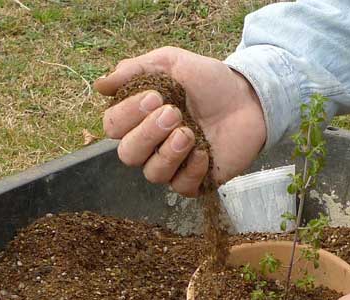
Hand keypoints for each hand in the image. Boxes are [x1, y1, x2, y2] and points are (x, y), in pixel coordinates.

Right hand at [94, 47, 265, 196]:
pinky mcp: (196, 180)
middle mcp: (151, 145)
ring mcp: (173, 165)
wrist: (249, 98)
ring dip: (168, 152)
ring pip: (152, 174)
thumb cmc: (209, 82)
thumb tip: (100, 85)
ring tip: (189, 132)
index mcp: (140, 118)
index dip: (127, 114)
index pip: (113, 127)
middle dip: (146, 134)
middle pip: (128, 154)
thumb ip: (135, 70)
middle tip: (173, 113)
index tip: (154, 97)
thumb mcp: (171, 63)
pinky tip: (204, 151)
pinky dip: (191, 170)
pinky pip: (181, 186)